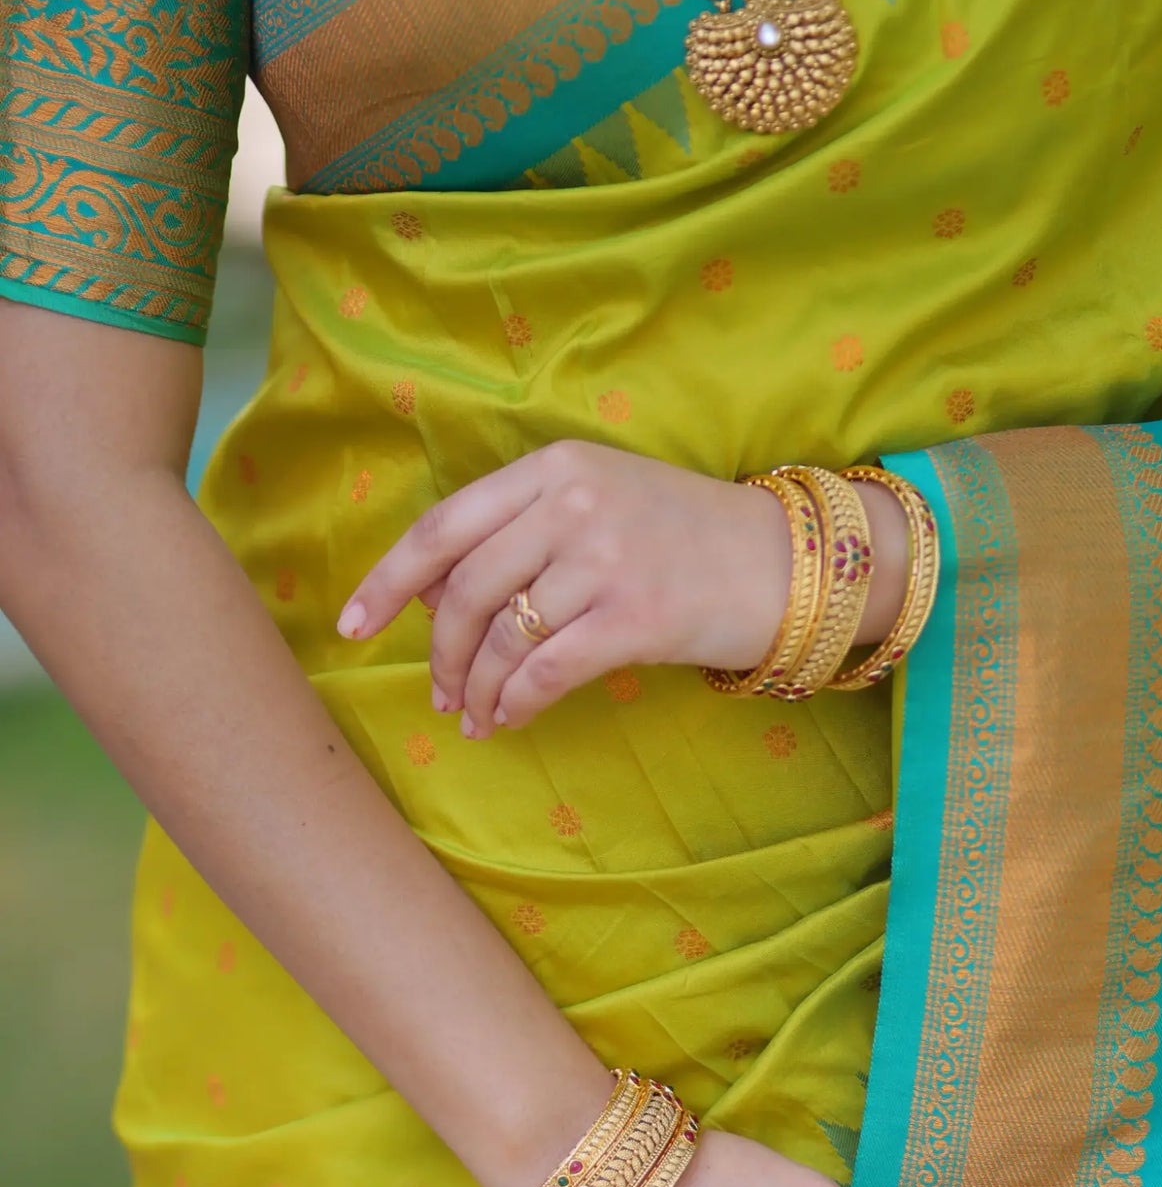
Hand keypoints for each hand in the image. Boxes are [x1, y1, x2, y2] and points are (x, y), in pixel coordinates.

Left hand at [337, 441, 907, 733]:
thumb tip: (437, 601)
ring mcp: (605, 557)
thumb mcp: (600, 504)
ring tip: (475, 718)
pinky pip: (546, 671)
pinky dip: (517, 703)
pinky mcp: (635, 616)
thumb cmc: (684, 541)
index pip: (445, 526)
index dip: (389, 581)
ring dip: (476, 689)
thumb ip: (523, 533)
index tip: (353, 625)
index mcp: (553, 467)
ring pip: (503, 637)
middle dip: (440, 655)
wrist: (784, 564)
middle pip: (466, 591)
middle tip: (440, 696)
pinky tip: (511, 719)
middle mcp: (573, 502)